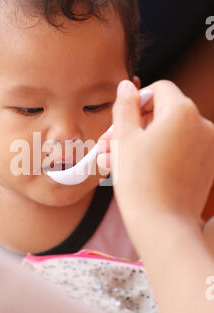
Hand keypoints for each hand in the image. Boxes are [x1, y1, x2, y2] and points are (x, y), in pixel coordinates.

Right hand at [97, 80, 213, 229]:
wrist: (162, 226)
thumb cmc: (139, 181)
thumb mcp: (124, 139)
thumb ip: (125, 108)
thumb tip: (126, 86)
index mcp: (182, 111)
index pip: (159, 90)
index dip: (136, 102)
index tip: (119, 122)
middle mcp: (202, 125)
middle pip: (163, 114)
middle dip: (134, 128)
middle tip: (109, 146)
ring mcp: (208, 147)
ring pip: (169, 135)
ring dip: (142, 144)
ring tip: (115, 164)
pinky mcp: (208, 167)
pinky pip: (180, 151)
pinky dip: (160, 156)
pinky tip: (136, 172)